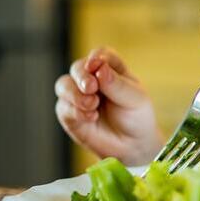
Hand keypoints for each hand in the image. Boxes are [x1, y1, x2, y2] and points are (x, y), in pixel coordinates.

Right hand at [54, 47, 160, 165]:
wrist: (132, 145)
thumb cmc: (136, 116)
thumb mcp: (135, 98)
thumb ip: (116, 84)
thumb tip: (99, 67)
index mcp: (111, 68)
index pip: (100, 55)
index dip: (97, 58)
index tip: (97, 65)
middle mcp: (91, 78)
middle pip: (78, 68)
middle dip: (82, 76)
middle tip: (91, 87)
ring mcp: (78, 95)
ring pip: (64, 85)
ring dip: (74, 93)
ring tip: (92, 104)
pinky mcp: (69, 113)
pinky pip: (63, 107)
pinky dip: (75, 111)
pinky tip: (91, 117)